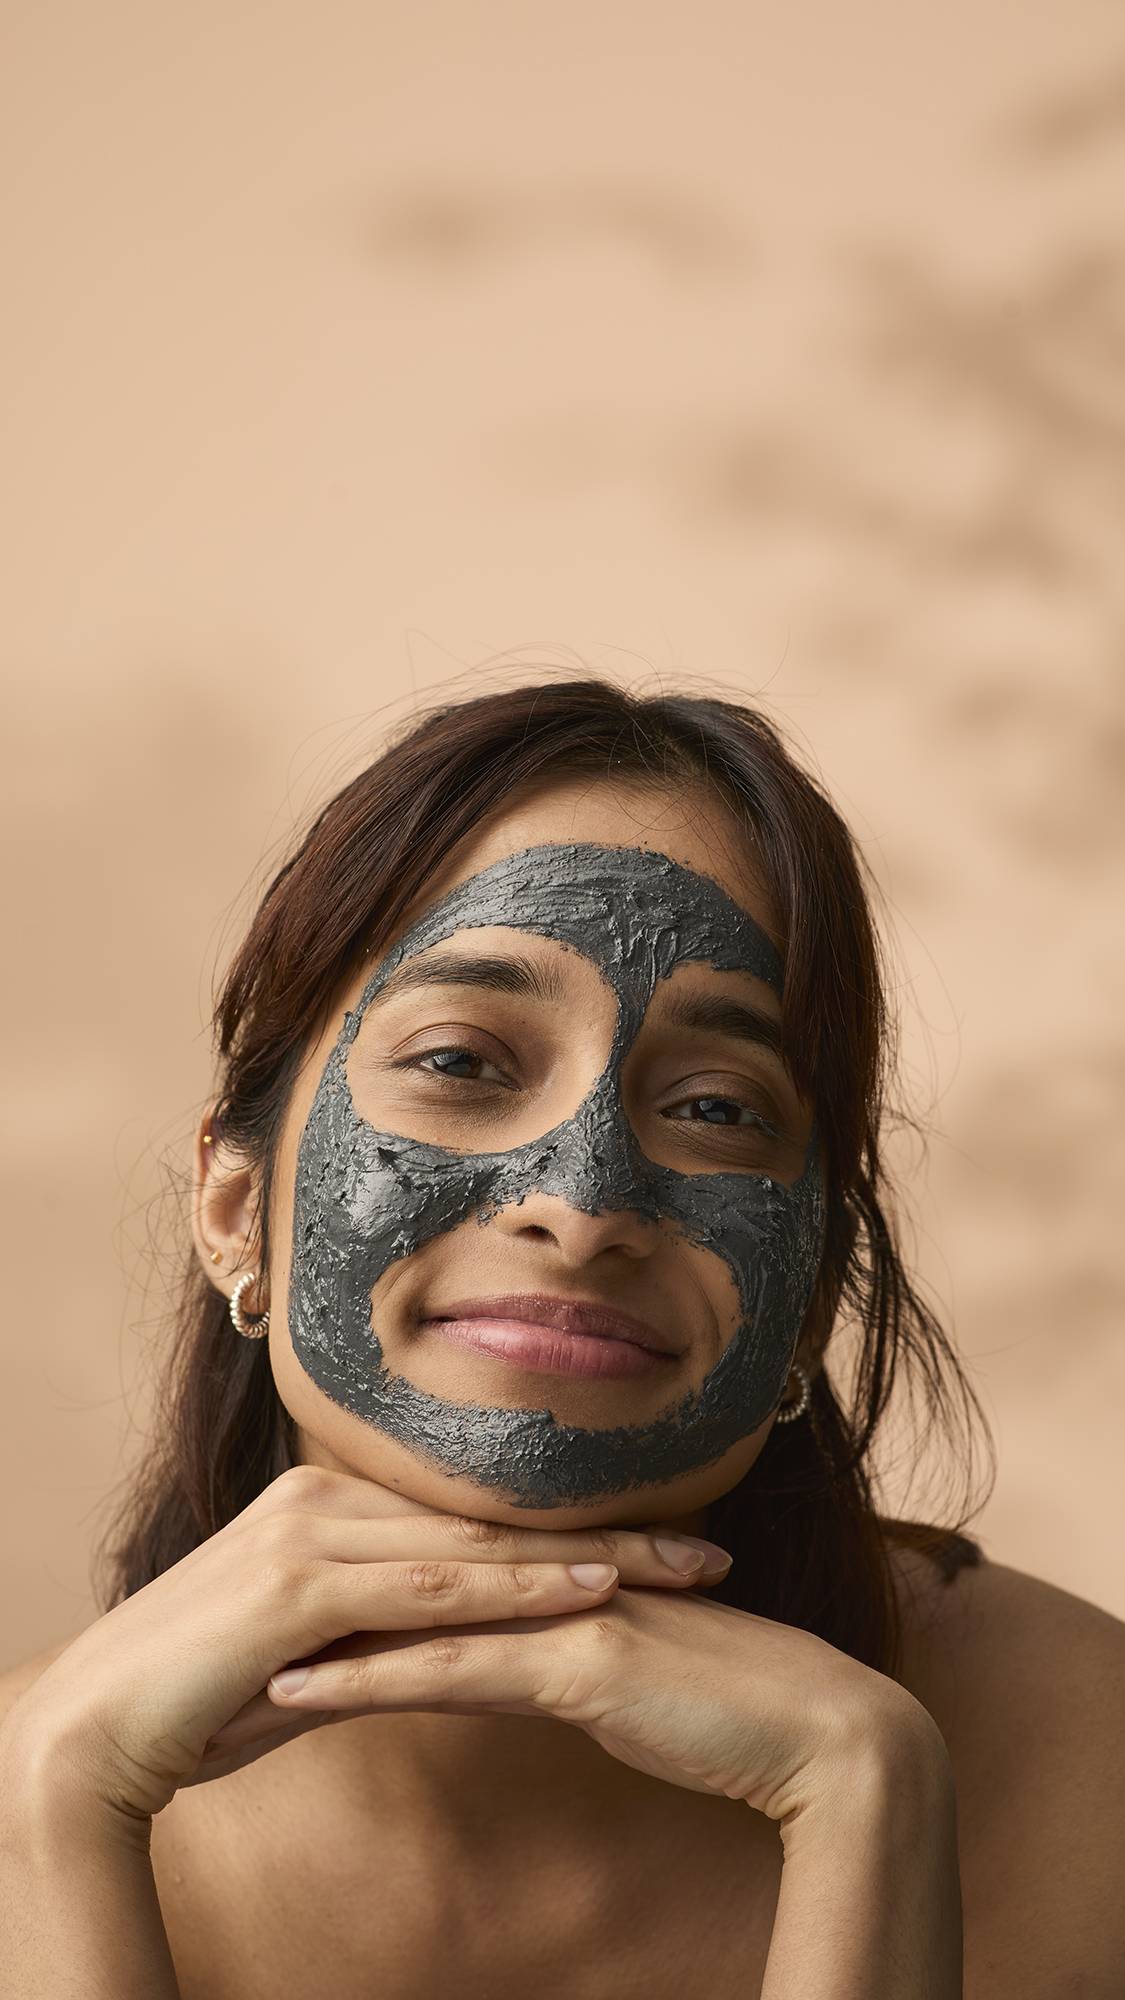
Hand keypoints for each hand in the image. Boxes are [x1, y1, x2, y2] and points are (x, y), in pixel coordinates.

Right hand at [0, 1464, 731, 1823]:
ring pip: (479, 1544)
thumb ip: (378, 1637)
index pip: (476, 1513)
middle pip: (496, 1516)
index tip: (660, 1537)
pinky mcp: (300, 1586)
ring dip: (589, 1554)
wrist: (97, 1725)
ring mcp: (314, 1536)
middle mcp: (328, 1501)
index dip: (572, 1525)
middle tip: (707, 1544)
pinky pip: (433, 1588)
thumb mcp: (309, 1656)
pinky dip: (517, 1588)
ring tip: (681, 1567)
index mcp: (330, 1505)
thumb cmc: (195, 1696)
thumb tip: (447, 1649)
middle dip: (609, 1531)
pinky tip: (589, 1593)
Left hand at [261, 1540, 930, 1823]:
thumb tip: (478, 1666)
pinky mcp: (579, 1659)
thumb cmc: (722, 1709)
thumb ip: (543, 1655)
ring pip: (408, 1614)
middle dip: (297, 1611)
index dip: (333, 1593)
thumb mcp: (612, 1676)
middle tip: (211, 1640)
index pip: (417, 1570)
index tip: (254, 1624)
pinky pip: (453, 1670)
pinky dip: (367, 1678)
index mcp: (549, 1568)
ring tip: (219, 1666)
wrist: (820, 1730)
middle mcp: (547, 1570)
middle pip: (394, 1578)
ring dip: (307, 1640)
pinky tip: (299, 1692)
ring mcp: (562, 1605)